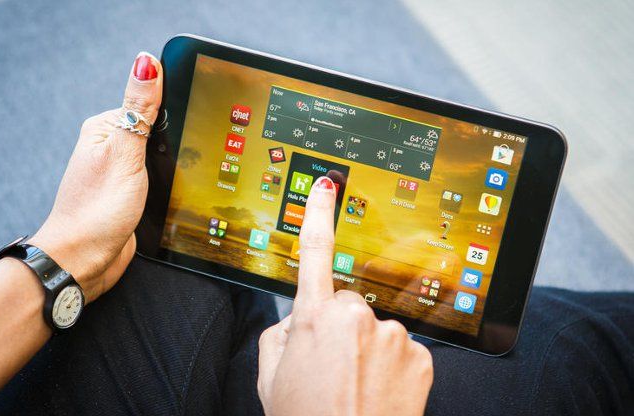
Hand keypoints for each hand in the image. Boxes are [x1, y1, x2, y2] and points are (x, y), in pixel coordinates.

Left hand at [29, 52, 162, 302]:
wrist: (86, 260)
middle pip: (158, 131)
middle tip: (179, 158)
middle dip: (176, 142)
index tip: (191, 118)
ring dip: (175, 164)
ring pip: (162, 156)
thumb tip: (145, 63)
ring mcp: (124, 172)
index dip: (172, 108)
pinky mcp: (134, 193)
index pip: (147, 103)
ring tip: (177, 176)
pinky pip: (161, 178)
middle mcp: (113, 147)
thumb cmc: (97, 210)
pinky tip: (176, 189)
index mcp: (105, 128)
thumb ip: (138, 110)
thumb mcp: (124, 153)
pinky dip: (171, 181)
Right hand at [258, 177, 432, 415]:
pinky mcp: (422, 356)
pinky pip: (401, 348)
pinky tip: (378, 391)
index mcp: (315, 318)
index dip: (318, 213)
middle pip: (347, 303)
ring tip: (355, 386)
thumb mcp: (271, 377)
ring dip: (366, 349)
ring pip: (376, 328)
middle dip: (339, 326)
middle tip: (331, 366)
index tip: (327, 185)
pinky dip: (391, 366)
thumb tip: (298, 318)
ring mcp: (393, 336)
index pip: (314, 252)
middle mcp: (357, 318)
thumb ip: (280, 334)